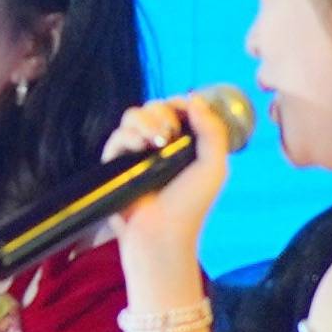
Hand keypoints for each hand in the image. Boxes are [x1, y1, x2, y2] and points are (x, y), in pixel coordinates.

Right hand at [98, 93, 235, 264]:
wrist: (162, 233)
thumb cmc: (190, 205)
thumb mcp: (214, 166)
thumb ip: (212, 130)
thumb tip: (194, 98)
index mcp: (185, 144)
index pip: (178, 109)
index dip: (179, 103)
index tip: (183, 108)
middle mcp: (160, 146)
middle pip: (154, 107)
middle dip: (162, 112)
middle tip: (169, 133)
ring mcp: (138, 154)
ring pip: (133, 116)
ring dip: (144, 121)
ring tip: (154, 141)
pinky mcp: (117, 164)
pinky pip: (117, 136)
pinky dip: (127, 136)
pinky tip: (138, 146)